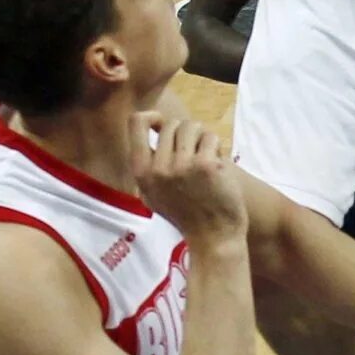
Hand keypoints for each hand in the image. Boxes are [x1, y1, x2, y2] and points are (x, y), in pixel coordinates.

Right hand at [128, 112, 246, 247]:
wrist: (213, 237)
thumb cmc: (186, 213)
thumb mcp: (153, 192)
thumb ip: (149, 161)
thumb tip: (153, 120)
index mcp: (141, 172)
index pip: (136, 122)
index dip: (152, 117)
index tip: (163, 124)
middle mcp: (158, 168)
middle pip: (172, 124)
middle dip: (187, 133)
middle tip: (196, 153)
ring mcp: (182, 166)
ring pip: (193, 127)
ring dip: (203, 139)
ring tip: (207, 159)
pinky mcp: (206, 165)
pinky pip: (212, 137)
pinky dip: (218, 148)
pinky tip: (218, 167)